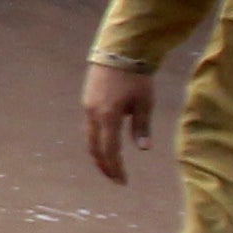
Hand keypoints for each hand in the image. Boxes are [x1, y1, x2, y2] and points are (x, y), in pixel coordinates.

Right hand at [81, 60, 153, 181]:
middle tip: (116, 178)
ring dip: (99, 154)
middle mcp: (93, 114)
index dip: (116, 168)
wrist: (118, 50)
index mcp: (108, 116)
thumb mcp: (144, 102)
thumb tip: (143, 149)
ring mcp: (87, 107)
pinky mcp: (87, 100)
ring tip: (110, 164)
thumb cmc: (136, 76)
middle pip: (94, 148)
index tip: (124, 181)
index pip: (110, 151)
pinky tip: (106, 143)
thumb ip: (142, 126)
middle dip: (104, 166)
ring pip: (89, 138)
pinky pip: (89, 127)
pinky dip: (97, 140)